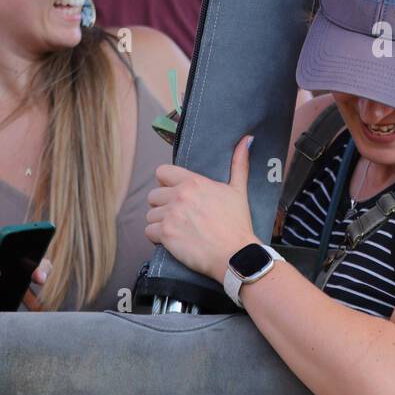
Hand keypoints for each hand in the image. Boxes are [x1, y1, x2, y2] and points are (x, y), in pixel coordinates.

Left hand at [145, 135, 257, 282]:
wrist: (235, 254)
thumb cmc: (237, 224)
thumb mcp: (238, 190)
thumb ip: (238, 163)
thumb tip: (246, 140)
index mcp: (193, 182)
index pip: (162, 172)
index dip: (166, 183)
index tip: (176, 194)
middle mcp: (179, 195)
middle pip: (153, 195)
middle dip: (162, 205)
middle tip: (178, 216)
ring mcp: (170, 214)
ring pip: (150, 214)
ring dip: (160, 222)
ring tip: (177, 229)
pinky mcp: (165, 234)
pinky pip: (148, 231)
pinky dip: (157, 237)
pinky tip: (173, 240)